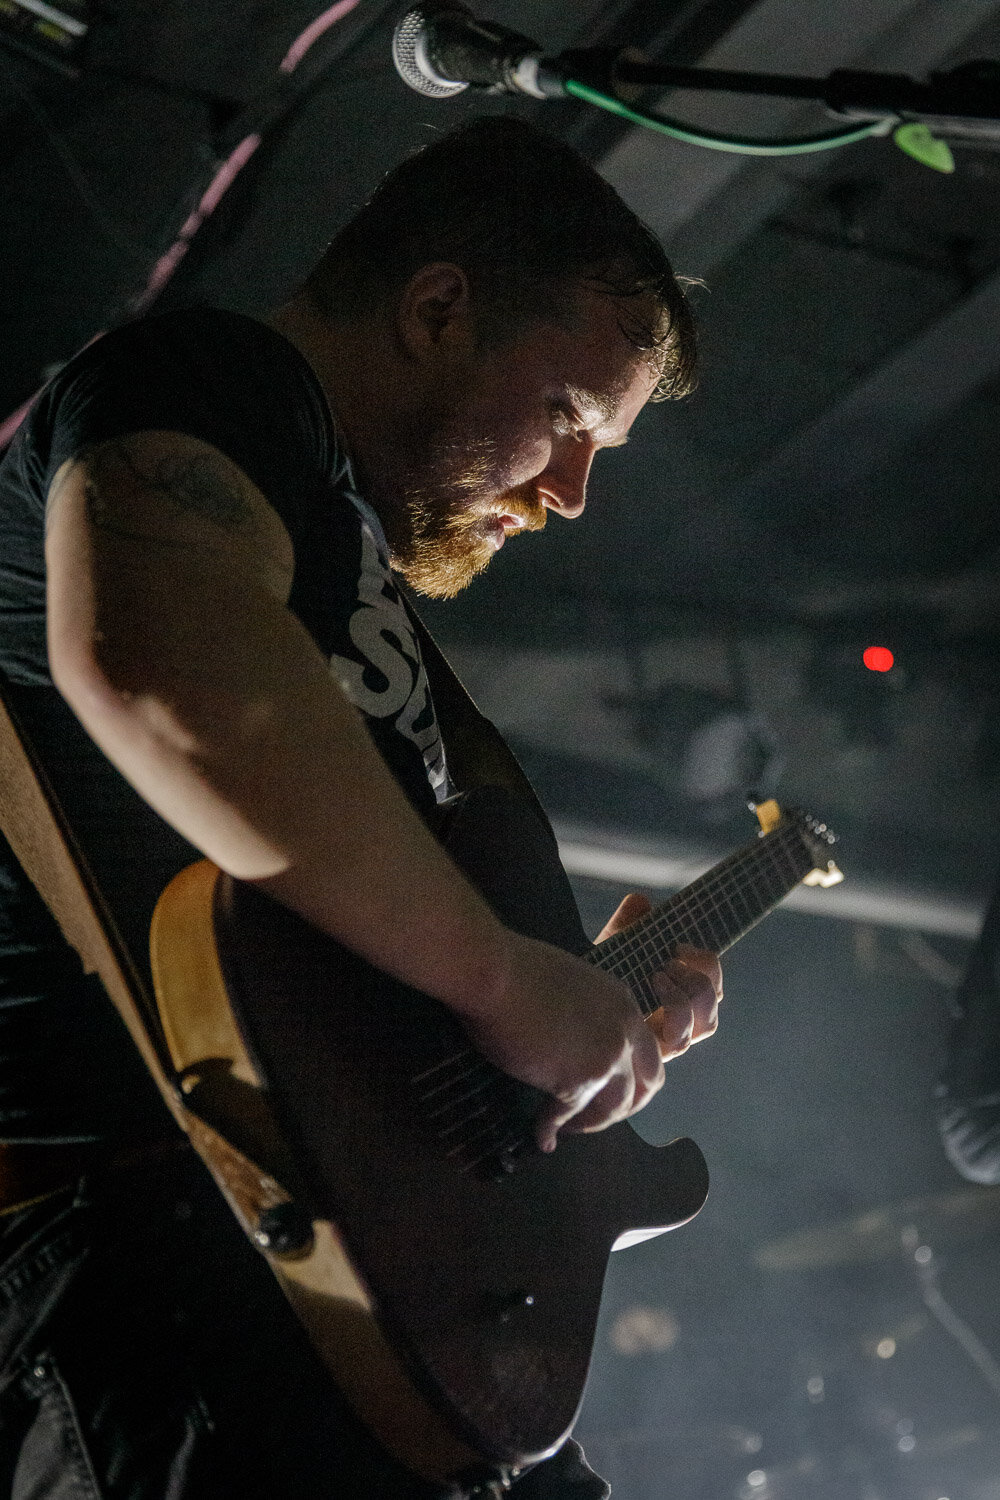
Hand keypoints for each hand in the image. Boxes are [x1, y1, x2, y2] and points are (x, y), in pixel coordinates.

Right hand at [459, 929, 664, 1153]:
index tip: (607, 1083)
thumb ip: (585, 1012)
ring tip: (571, 1127)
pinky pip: (568, 1114)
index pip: (644, 1049)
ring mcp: (607, 1059)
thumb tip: (572, 1037)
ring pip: (616, 1107)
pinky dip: (552, 1129)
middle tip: (602, 1115)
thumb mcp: (571, 984)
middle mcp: (625, 1032)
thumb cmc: (519, 969)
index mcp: (623, 1004)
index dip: (630, 1072)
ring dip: (594, 1123)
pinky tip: (544, 1137)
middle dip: (628, 1104)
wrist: (496, 975)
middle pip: (647, 1082)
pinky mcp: (579, 1082)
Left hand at [596, 892, 721, 1061]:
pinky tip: (652, 988)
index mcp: (678, 1000)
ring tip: (660, 974)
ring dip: (690, 994)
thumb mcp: (614, 947)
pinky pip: (682, 1038)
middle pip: (712, 1011)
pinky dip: (676, 1009)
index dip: (708, 965)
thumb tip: (640, 902)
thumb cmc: (599, 977)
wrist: (571, 999)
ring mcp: (668, 1042)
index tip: (681, 943)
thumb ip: (628, 923)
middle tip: (671, 959)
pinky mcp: (655, 1051)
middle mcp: (677, 1026)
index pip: (713, 989)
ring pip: (705, 1026)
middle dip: (701, 980)